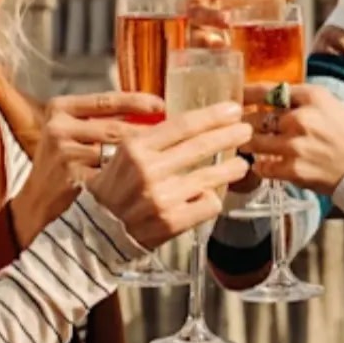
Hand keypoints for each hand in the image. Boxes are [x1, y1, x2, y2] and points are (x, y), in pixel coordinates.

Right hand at [10, 92, 163, 244]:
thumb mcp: (69, 133)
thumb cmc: (59, 165)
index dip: (137, 102)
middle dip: (147, 133)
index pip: (106, 100)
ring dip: (144, 157)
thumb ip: (97, 120)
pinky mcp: (73, 178)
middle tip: (174, 135)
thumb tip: (146, 111)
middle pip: (116, 127)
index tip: (161, 105)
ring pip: (117, 152)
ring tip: (165, 157)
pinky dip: (132, 178)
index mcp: (59, 108)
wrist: (35, 201)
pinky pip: (112, 175)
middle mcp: (59, 127)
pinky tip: (148, 179)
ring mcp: (65, 153)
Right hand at [87, 104, 253, 248]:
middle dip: (229, 135)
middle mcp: (149, 170)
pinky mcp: (172, 222)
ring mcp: (161, 197)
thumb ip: (154, 142)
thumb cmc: (112, 192)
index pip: (182, 125)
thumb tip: (194, 127)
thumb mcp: (124, 156)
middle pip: (200, 146)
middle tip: (246, 130)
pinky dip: (212, 199)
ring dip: (230, 168)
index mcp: (136, 148)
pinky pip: (207, 204)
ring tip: (241, 164)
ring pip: (209, 176)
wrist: (97, 233)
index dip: (212, 116)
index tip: (232, 110)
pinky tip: (212, 196)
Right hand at [184, 0, 301, 47]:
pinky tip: (221, 45)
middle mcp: (201, 0)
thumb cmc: (247, 18)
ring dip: (210, 15)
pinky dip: (207, 42)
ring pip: (195, 14)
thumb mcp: (266, 4)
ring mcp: (196, 21)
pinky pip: (197, 42)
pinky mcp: (197, 44)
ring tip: (227, 20)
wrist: (243, 52)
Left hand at [244, 84, 343, 196]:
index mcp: (314, 97)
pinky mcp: (294, 170)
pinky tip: (262, 166)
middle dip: (245, 122)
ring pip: (254, 142)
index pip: (270, 89)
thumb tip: (292, 104)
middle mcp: (301, 117)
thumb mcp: (339, 108)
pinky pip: (263, 167)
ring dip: (248, 144)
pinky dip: (261, 167)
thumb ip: (313, 105)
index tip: (239, 95)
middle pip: (256, 117)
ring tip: (245, 146)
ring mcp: (295, 145)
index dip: (250, 93)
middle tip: (238, 126)